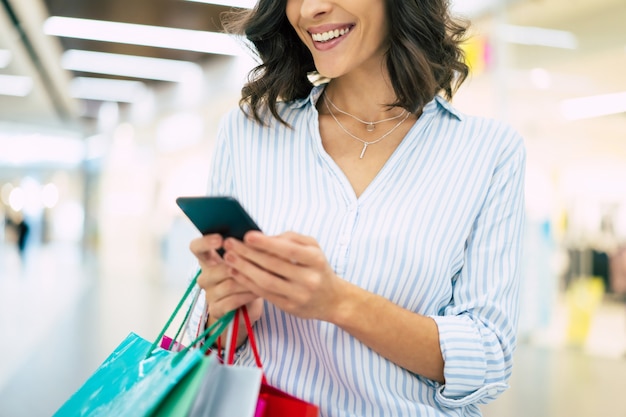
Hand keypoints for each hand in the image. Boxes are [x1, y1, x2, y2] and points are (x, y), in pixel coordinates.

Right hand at [189, 234, 262, 322]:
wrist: (247, 305)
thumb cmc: (248, 276)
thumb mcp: (247, 260)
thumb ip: (245, 248)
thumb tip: (254, 236)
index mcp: (209, 259)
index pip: (196, 247)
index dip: (205, 242)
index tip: (220, 239)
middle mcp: (205, 276)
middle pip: (215, 269)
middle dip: (238, 267)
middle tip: (256, 263)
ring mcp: (209, 294)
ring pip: (228, 285)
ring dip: (248, 281)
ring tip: (264, 277)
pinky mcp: (216, 309)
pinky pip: (231, 301)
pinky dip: (247, 295)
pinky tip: (258, 291)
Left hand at [222, 231, 345, 321]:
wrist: (333, 299)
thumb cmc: (318, 268)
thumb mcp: (313, 248)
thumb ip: (291, 239)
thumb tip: (265, 237)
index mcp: (316, 260)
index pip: (289, 250)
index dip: (267, 243)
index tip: (247, 236)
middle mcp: (309, 279)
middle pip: (273, 266)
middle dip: (248, 254)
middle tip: (230, 244)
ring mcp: (298, 295)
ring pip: (265, 281)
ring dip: (244, 268)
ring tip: (228, 258)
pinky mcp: (289, 307)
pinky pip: (264, 293)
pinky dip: (247, 282)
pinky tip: (235, 272)